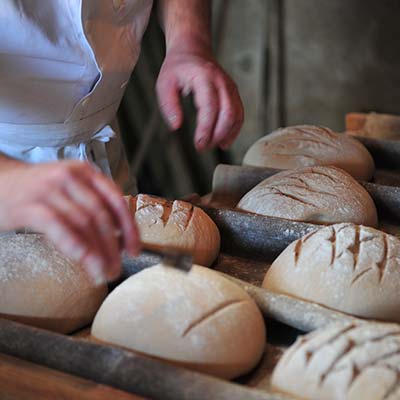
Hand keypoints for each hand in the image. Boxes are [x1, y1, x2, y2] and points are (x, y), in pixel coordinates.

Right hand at [0, 159, 139, 283]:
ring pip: (83, 223)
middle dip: (113, 246)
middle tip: (116, 269)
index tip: (135, 249)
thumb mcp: (70, 189)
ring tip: (102, 273)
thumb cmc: (37, 193)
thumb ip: (93, 206)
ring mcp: (49, 189)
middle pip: (101, 215)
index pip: (116, 200)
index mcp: (85, 173)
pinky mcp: (30, 205)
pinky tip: (84, 261)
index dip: (129, 227)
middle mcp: (70, 176)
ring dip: (96, 253)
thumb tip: (120, 237)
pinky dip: (74, 245)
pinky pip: (58, 227)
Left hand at [156, 48, 243, 150]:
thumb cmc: (177, 67)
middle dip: (216, 135)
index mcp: (204, 77)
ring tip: (212, 145)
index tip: (198, 144)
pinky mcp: (233, 93)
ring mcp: (230, 87)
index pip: (210, 106)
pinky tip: (224, 141)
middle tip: (202, 147)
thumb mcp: (164, 83)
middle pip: (228, 113)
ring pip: (236, 115)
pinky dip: (234, 130)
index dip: (206, 128)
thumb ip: (168, 105)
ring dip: (226, 134)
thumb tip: (176, 126)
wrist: (192, 49)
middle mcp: (221, 82)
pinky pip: (239, 114)